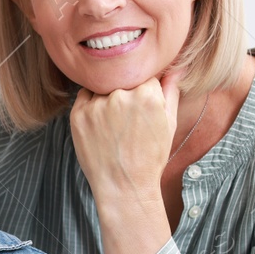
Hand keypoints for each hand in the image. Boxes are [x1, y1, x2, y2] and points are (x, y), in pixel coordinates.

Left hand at [67, 68, 180, 204]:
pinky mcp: (78, 115)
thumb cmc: (150, 157)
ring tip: (115, 124)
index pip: (145, 73)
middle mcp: (120, 96)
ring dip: (108, 97)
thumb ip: (171, 91)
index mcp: (147, 94)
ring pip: (103, 86)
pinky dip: (92, 105)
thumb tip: (176, 67)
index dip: (144, 89)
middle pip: (122, 78)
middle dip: (126, 91)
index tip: (142, 105)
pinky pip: (85, 96)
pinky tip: (101, 126)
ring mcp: (96, 105)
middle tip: (127, 117)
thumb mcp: (169, 123)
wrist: (123, 186)